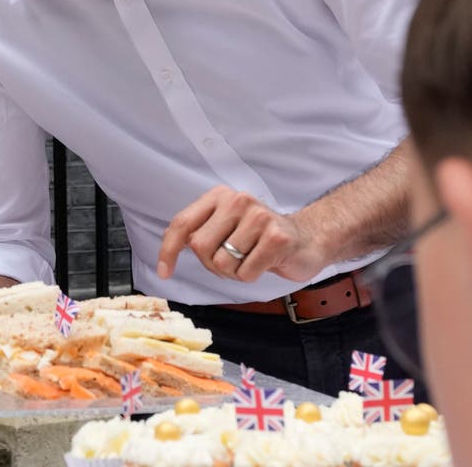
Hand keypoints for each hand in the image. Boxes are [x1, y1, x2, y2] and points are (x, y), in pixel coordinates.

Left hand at [157, 184, 326, 284]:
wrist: (307, 239)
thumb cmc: (259, 237)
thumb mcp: (225, 226)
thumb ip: (199, 230)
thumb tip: (168, 240)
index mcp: (219, 196)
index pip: (182, 224)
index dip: (168, 250)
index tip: (164, 273)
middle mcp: (237, 200)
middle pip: (200, 247)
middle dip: (211, 264)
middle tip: (232, 261)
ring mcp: (258, 217)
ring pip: (222, 263)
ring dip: (234, 272)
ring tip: (250, 259)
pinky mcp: (277, 237)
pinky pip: (246, 272)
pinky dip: (250, 276)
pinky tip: (264, 263)